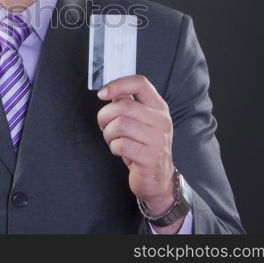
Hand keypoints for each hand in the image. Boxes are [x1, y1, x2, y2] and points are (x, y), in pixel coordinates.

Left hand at [96, 74, 175, 214]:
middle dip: (105, 116)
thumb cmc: (143, 147)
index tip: (102, 94)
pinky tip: (119, 151)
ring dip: (108, 133)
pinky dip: (114, 147)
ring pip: (120, 125)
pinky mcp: (151, 157)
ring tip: (113, 140)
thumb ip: (128, 104)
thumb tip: (110, 90)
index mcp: (159, 107)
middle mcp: (162, 120)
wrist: (157, 179)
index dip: (117, 84)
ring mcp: (158, 139)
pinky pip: (121, 145)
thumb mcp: (139, 122)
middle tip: (104, 126)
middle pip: (123, 106)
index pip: (140, 83)